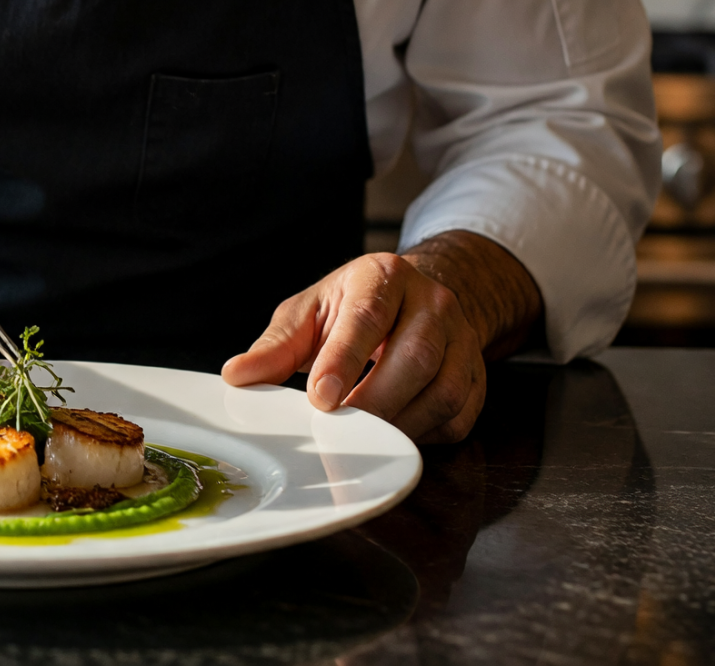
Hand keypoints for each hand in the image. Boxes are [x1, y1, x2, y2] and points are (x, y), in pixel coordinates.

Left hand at [220, 233, 540, 441]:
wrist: (415, 301)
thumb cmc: (353, 308)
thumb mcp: (310, 313)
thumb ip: (277, 346)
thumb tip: (238, 375)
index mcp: (385, 277)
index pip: (368, 318)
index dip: (344, 360)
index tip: (320, 397)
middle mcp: (433, 302)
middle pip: (416, 356)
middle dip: (375, 400)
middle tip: (338, 428)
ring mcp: (462, 339)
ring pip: (443, 390)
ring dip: (399, 423)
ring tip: (361, 437)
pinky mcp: (475, 377)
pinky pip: (457, 416)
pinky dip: (423, 434)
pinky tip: (393, 434)